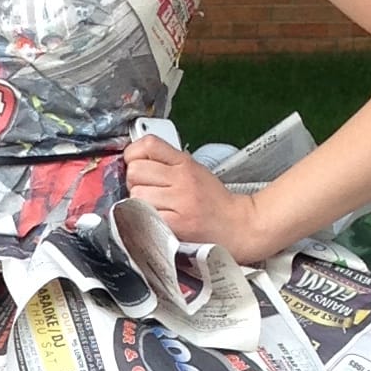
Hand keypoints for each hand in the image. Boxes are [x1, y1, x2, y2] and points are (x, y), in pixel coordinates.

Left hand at [120, 136, 263, 258]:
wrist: (237, 225)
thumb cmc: (214, 201)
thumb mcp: (195, 171)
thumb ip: (168, 163)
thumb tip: (136, 161)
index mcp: (185, 163)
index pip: (148, 144)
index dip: (133, 154)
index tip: (135, 163)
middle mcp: (182, 179)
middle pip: (136, 170)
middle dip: (134, 181)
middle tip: (146, 190)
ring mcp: (179, 201)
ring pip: (137, 193)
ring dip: (138, 202)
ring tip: (153, 206)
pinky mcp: (176, 223)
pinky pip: (145, 215)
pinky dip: (144, 218)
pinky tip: (155, 219)